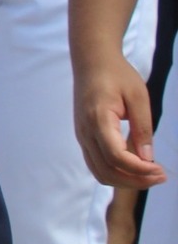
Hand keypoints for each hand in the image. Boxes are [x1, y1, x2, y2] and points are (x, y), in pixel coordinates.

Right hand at [75, 52, 166, 188]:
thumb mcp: (138, 97)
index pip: (116, 157)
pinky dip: (116, 172)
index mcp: (98, 119)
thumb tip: (148, 159)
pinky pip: (97, 164)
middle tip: (161, 177)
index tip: (162, 171)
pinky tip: (135, 166)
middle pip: (106, 171)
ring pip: (99, 172)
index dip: (140, 170)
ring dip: (125, 180)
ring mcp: (82, 136)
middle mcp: (85, 132)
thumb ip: (143, 128)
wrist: (91, 62)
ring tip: (150, 175)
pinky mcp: (84, 137)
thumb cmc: (117, 75)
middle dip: (135, 181)